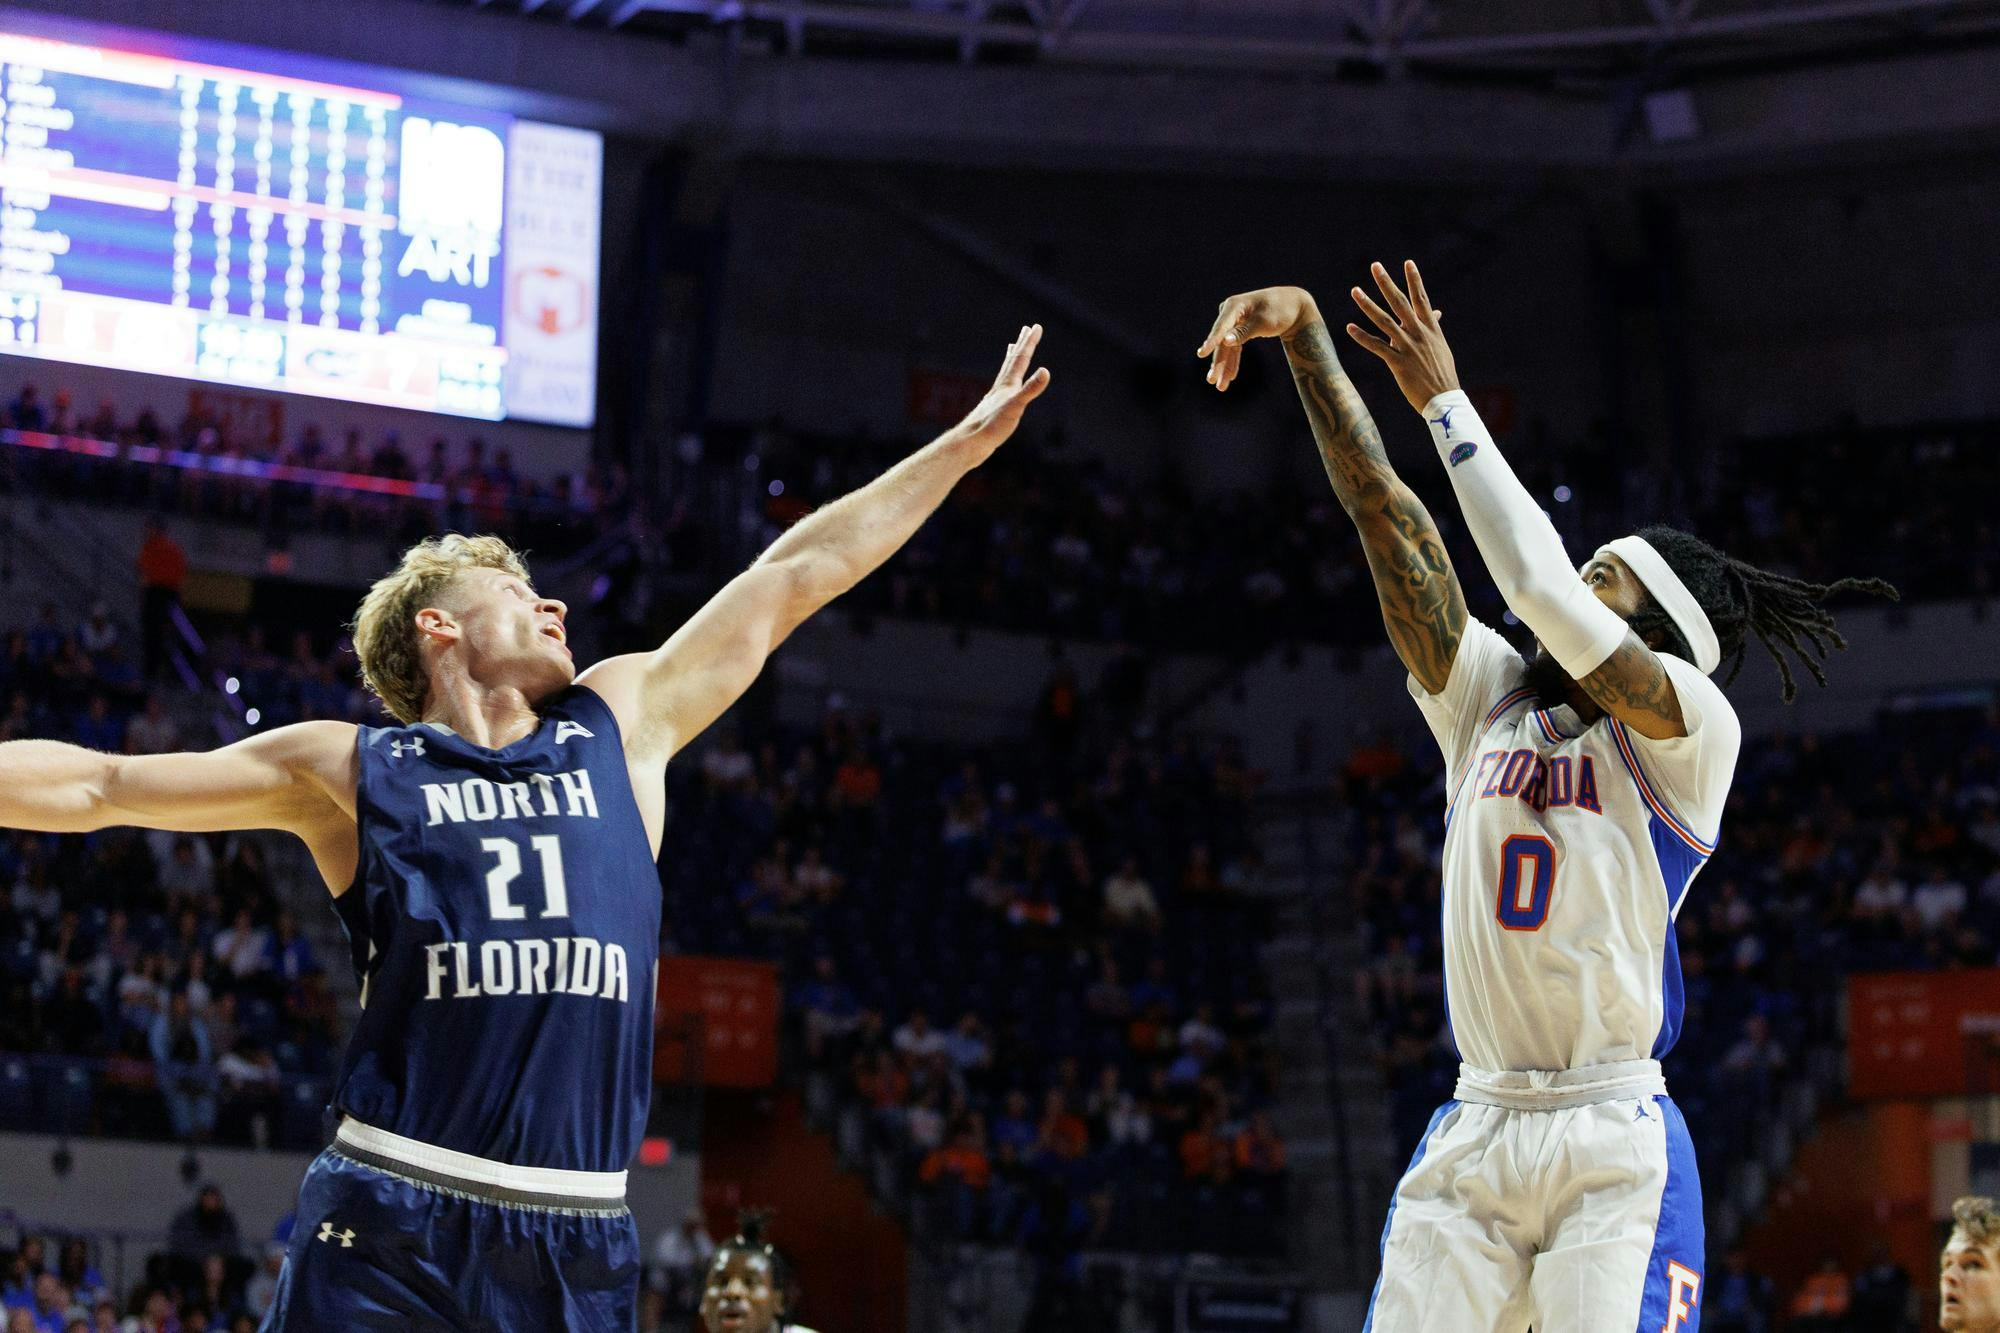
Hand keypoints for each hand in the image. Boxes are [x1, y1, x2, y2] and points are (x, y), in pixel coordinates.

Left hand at [952, 324, 1051, 460]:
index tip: (1036, 327)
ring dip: (1011, 360)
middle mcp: (1000, 388)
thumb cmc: (991, 427)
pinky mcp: (993, 410)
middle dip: (1021, 345)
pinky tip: (1004, 386)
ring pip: (1005, 373)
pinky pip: (1002, 388)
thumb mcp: (1015, 408)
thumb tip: (1046, 371)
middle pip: (1012, 361)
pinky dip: (1006, 380)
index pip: (1021, 359)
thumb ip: (1030, 389)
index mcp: (1007, 385)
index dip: (1030, 342)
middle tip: (1026, 329)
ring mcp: (996, 398)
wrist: (970, 444)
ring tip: (1012, 349)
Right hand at [1196, 287, 1318, 391]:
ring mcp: (1233, 322)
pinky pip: (1234, 348)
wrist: (1294, 306)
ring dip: (1224, 367)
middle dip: (1219, 362)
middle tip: (1212, 381)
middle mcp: (1230, 313)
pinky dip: (1233, 362)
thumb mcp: (1263, 322)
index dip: (1211, 342)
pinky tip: (1230, 377)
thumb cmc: (1280, 310)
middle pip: (1222, 341)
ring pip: (1226, 348)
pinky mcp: (1239, 330)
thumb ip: (1243, 332)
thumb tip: (1225, 342)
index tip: (1202, 354)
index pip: (1221, 327)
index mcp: (1234, 306)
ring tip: (1220, 387)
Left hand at [1344, 261, 1457, 411]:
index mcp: (1431, 328)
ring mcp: (1408, 347)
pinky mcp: (1398, 363)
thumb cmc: (1442, 373)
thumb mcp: (1440, 346)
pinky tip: (1349, 327)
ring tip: (1355, 290)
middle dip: (1387, 283)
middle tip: (1375, 266)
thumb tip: (1436, 312)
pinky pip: (1377, 347)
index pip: (1422, 298)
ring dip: (1368, 305)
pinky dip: (1362, 337)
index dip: (1415, 280)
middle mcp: (1419, 334)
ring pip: (1384, 321)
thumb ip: (1433, 327)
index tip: (1408, 262)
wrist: (1444, 399)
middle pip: (1400, 303)